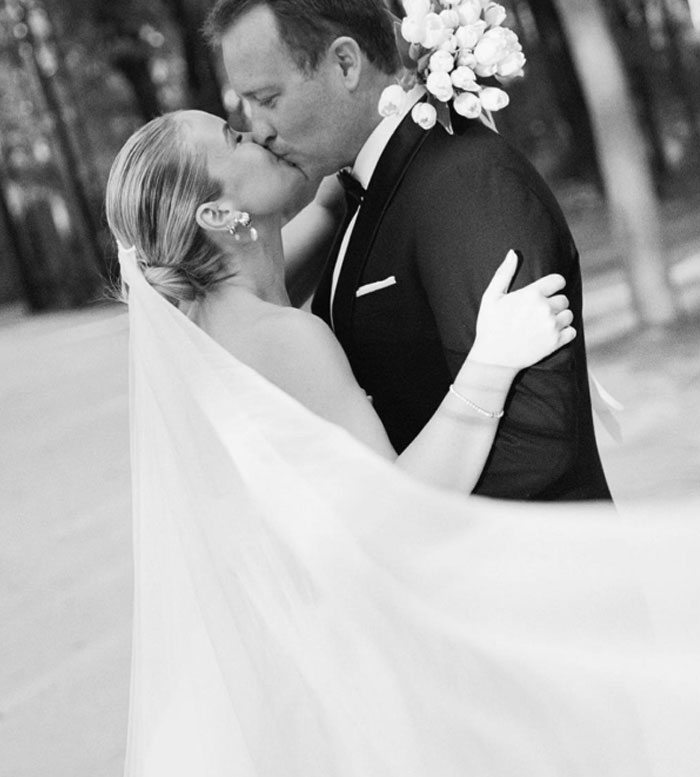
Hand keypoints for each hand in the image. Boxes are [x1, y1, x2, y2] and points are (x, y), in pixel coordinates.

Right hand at [468, 250, 575, 369]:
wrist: (493, 358)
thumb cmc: (490, 326)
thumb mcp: (491, 297)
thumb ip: (504, 273)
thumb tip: (513, 252)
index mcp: (531, 294)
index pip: (558, 280)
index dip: (552, 285)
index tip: (546, 292)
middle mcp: (545, 308)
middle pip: (563, 299)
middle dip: (553, 304)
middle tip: (538, 313)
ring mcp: (552, 326)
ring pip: (569, 315)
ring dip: (560, 318)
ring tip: (543, 324)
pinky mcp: (556, 342)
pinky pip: (571, 331)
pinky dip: (564, 333)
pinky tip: (550, 334)